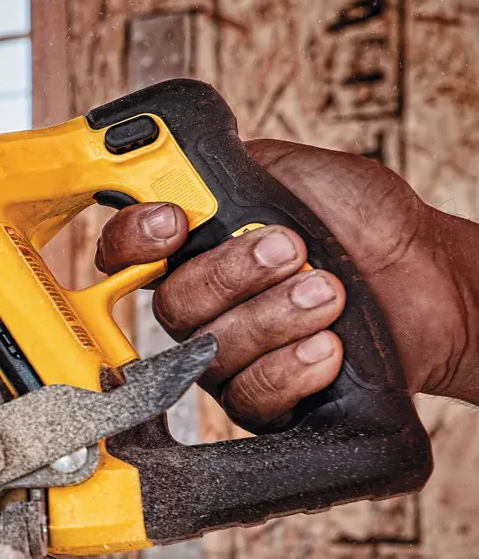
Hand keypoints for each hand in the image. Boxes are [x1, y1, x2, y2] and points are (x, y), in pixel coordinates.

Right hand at [96, 139, 472, 424]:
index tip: (172, 222)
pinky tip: (326, 346)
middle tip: (288, 249)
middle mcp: (203, 304)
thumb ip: (227, 169)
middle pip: (172, 305)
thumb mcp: (293, 170)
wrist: (432, 279)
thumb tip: (173, 160)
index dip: (132, 241)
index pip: (126, 253)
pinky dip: (290, 368)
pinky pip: (249, 395)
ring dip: (273, 318)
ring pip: (212, 351)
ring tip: (328, 291)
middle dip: (231, 276)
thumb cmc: (368, 223)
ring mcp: (228, 354)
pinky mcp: (263, 398)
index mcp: (195, 247)